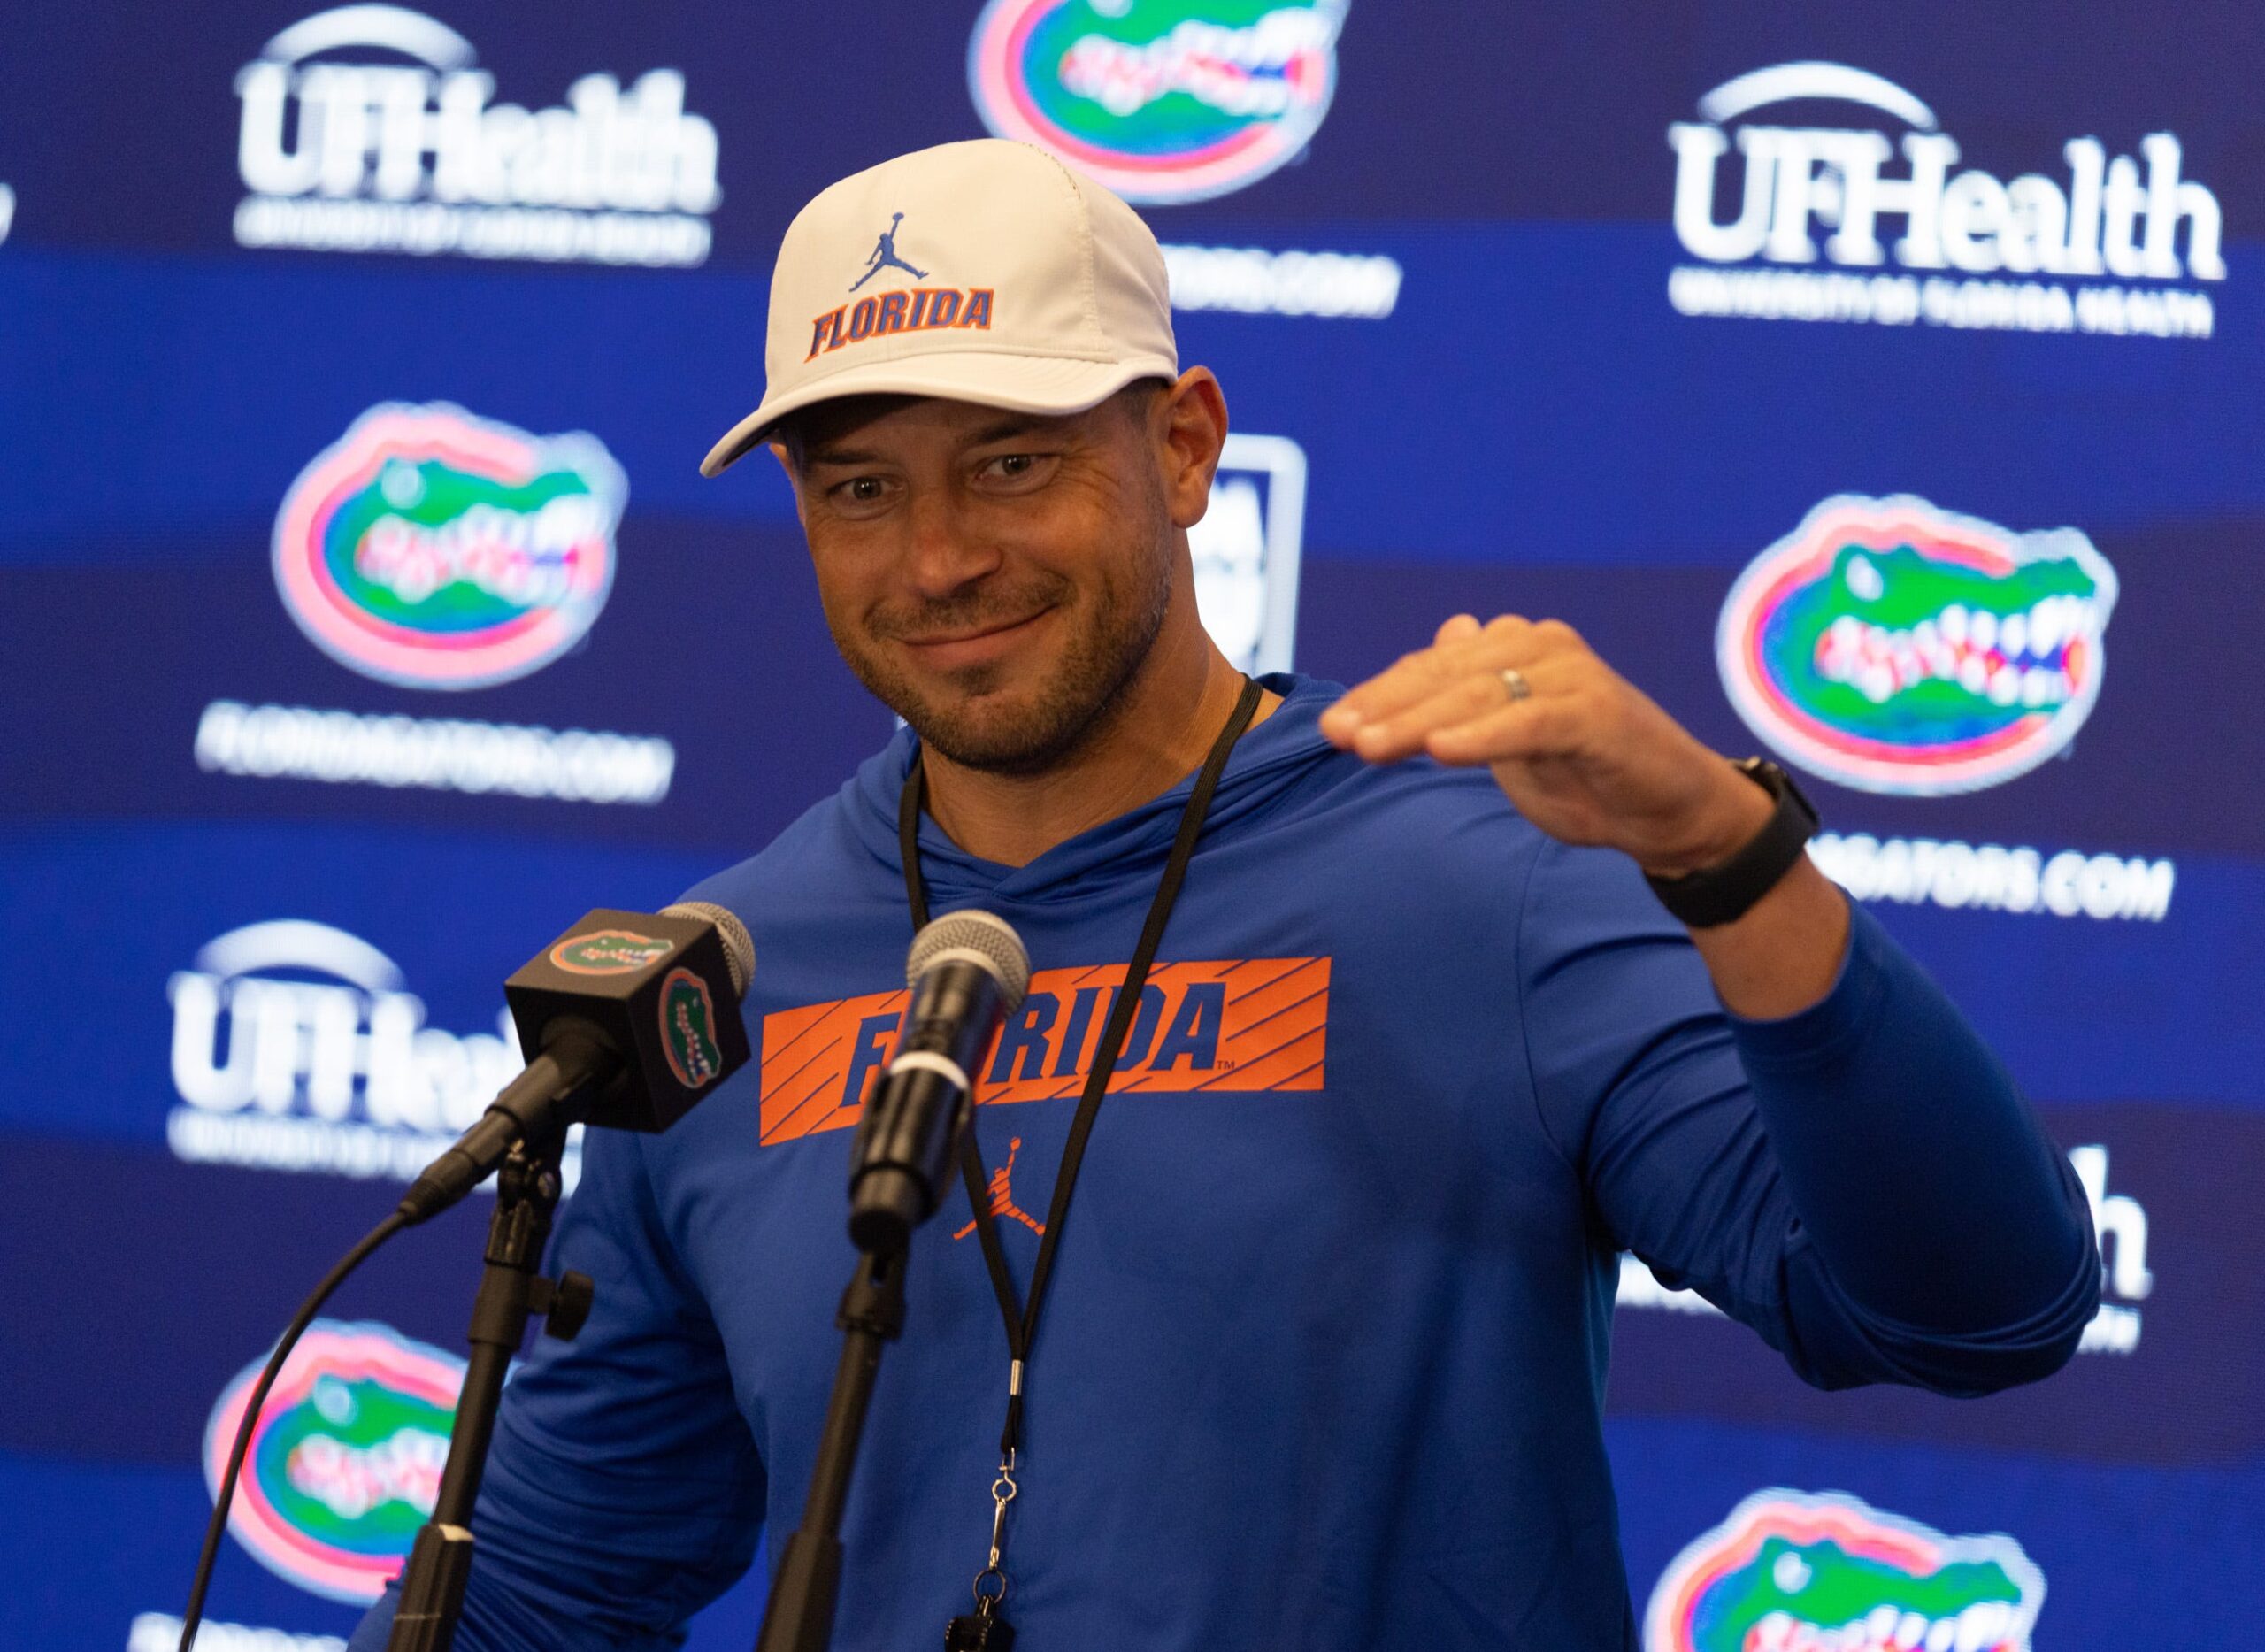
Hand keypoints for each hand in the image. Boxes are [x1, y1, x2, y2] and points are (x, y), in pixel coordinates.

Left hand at [1318, 613, 1772, 876]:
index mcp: (1516, 649)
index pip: (1433, 668)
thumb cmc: (1586, 776)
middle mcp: (1542, 648)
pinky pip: (1529, 723)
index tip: (1330, 726)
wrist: (1670, 813)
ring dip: (1419, 722)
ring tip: (1370, 746)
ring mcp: (1572, 676)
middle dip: (1386, 706)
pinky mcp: (1597, 713)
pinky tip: (1442, 750)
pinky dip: (1484, 736)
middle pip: (1446, 676)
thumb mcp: (1513, 739)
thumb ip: (1473, 699)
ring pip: (1478, 696)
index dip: (1380, 694)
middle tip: (1336, 734)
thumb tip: (1444, 636)